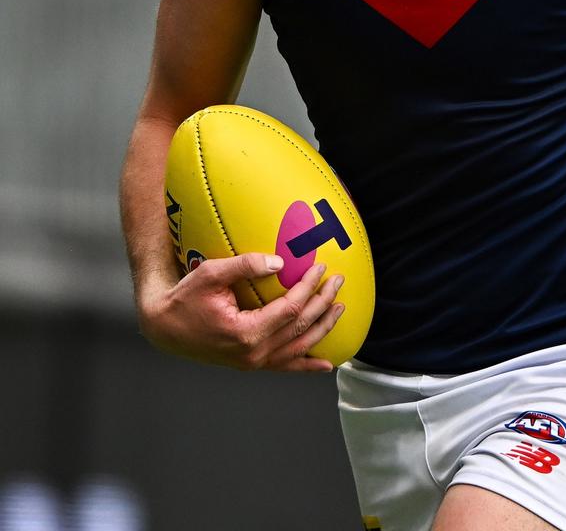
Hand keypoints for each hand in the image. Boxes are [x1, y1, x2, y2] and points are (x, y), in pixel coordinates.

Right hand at [138, 253, 344, 371]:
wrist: (164, 328)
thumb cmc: (185, 298)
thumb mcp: (211, 274)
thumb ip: (245, 265)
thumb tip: (280, 262)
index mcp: (246, 332)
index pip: (290, 307)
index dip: (309, 287)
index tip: (321, 268)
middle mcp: (253, 353)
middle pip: (300, 327)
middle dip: (323, 303)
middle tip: (339, 282)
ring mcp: (253, 363)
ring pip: (298, 348)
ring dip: (322, 329)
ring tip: (340, 309)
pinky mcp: (250, 364)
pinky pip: (284, 366)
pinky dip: (307, 366)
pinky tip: (326, 365)